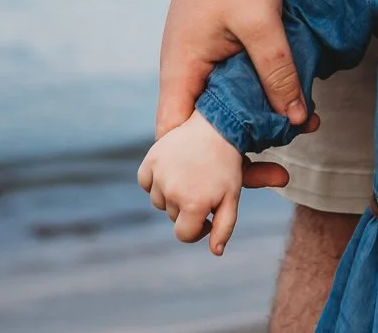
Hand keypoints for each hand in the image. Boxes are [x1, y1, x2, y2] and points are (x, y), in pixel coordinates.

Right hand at [138, 111, 246, 253]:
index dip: (197, 229)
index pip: (183, 234)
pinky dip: (154, 179)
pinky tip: (172, 169)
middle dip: (186, 207)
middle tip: (203, 186)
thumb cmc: (227, 165)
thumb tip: (215, 252)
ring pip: (158, 200)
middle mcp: (173, 191)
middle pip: (172, 215)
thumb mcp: (232, 197)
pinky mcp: (150, 160)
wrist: (217, 125)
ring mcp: (160, 175)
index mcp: (194, 204)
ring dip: (170, 194)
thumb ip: (223, 228)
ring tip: (189, 176)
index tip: (208, 216)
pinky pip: (145, 181)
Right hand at [158, 0, 309, 190]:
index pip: (173, 143)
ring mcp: (197, 66)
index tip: (236, 184)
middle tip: (281, 174)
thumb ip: (277, 71)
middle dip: (238, 158)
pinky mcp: (213, 55)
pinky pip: (232, 91)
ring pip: (222, 114)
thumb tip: (296, 119)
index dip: (198, 172)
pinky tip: (293, 102)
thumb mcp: (260, 23)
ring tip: (301, 129)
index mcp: (180, 75)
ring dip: (256, 126)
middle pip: (201, 138)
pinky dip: (258, 101)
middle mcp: (183, 76)